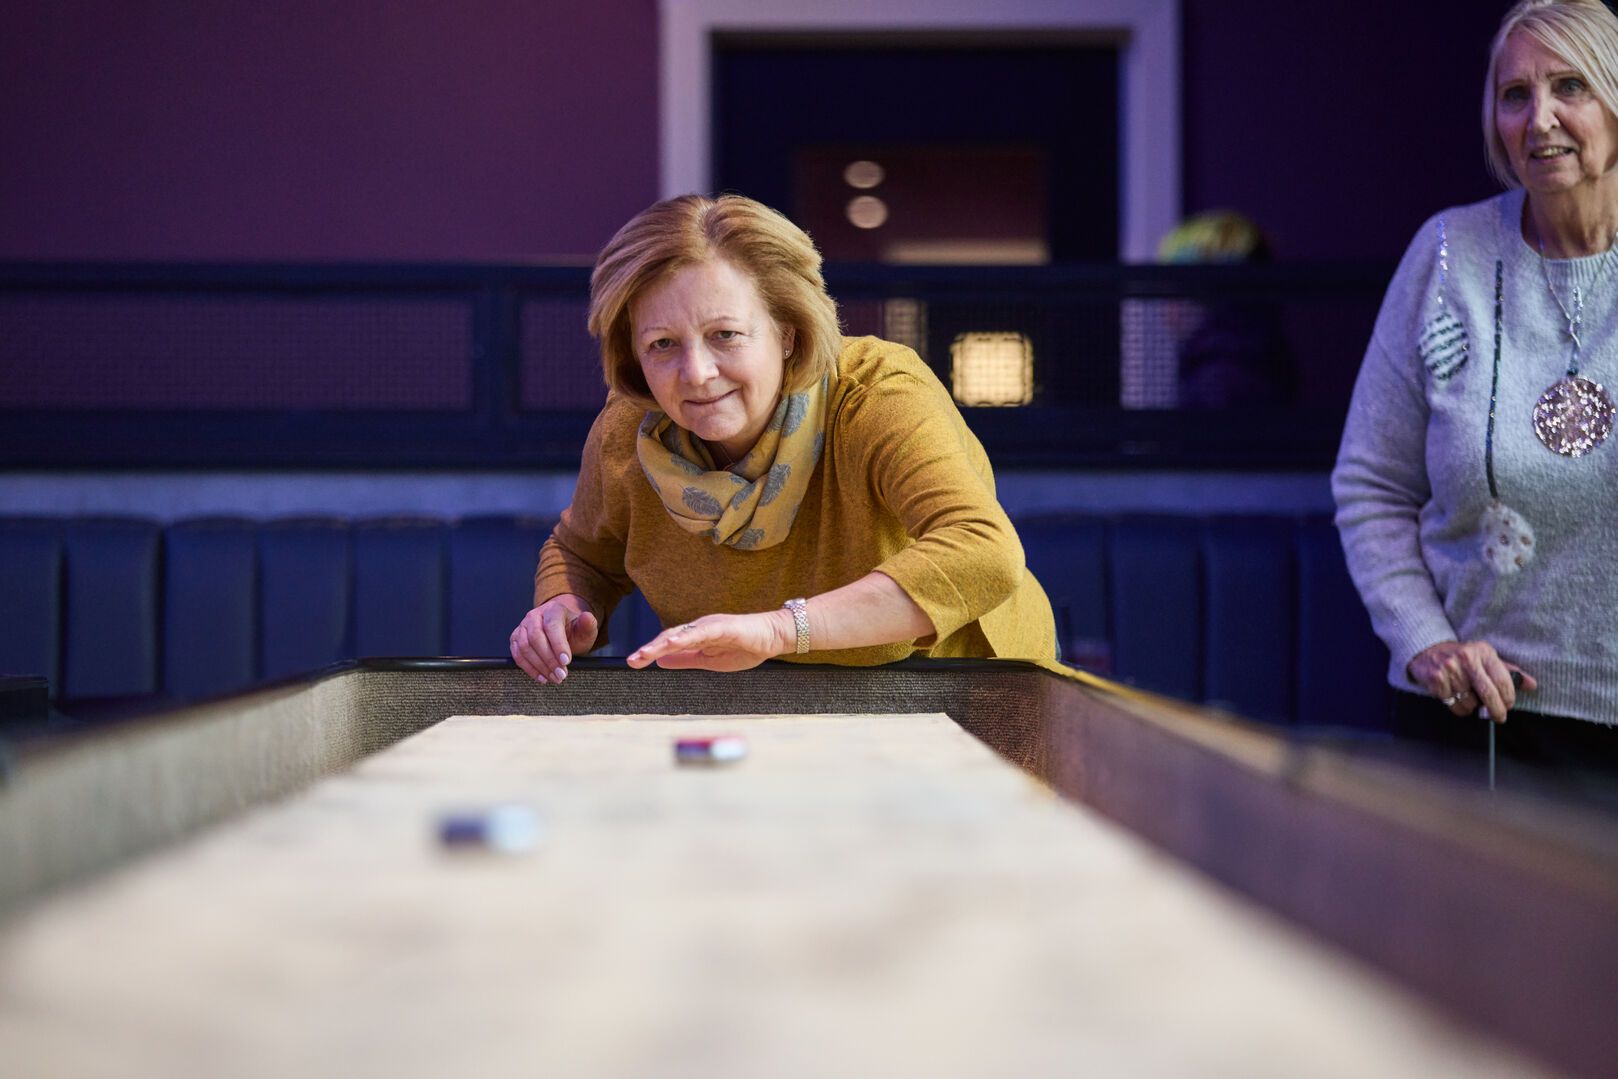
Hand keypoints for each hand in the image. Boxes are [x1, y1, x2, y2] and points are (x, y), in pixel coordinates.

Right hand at [510, 595, 598, 683]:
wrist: (562, 629)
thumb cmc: (574, 630)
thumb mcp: (585, 629)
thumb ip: (588, 625)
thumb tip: (587, 617)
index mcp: (553, 610)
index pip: (552, 625)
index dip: (558, 644)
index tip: (566, 661)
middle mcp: (534, 616)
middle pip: (535, 637)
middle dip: (549, 659)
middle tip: (561, 674)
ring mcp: (522, 627)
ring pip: (525, 647)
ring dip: (539, 666)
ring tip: (554, 678)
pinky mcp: (516, 639)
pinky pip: (518, 655)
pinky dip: (529, 669)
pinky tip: (542, 677)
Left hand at [626, 610, 794, 672]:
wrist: (773, 637)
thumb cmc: (745, 648)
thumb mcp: (710, 661)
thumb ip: (686, 659)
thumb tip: (661, 661)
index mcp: (696, 637)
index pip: (669, 644)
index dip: (651, 652)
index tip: (634, 663)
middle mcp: (700, 628)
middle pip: (670, 637)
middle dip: (650, 649)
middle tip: (633, 661)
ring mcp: (711, 626)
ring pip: (682, 633)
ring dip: (663, 643)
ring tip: (646, 653)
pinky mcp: (725, 626)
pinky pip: (702, 632)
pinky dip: (687, 636)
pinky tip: (673, 642)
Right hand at [1407, 640, 1536, 723]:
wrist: (1427, 651)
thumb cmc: (1462, 657)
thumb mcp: (1485, 657)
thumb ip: (1508, 671)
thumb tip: (1531, 685)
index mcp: (1483, 652)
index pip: (1503, 680)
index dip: (1508, 698)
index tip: (1508, 705)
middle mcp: (1466, 658)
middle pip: (1488, 694)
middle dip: (1497, 711)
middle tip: (1499, 717)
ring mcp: (1450, 669)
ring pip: (1470, 703)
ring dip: (1473, 708)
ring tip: (1470, 699)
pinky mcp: (1436, 680)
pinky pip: (1454, 706)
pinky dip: (1459, 708)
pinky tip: (1457, 698)